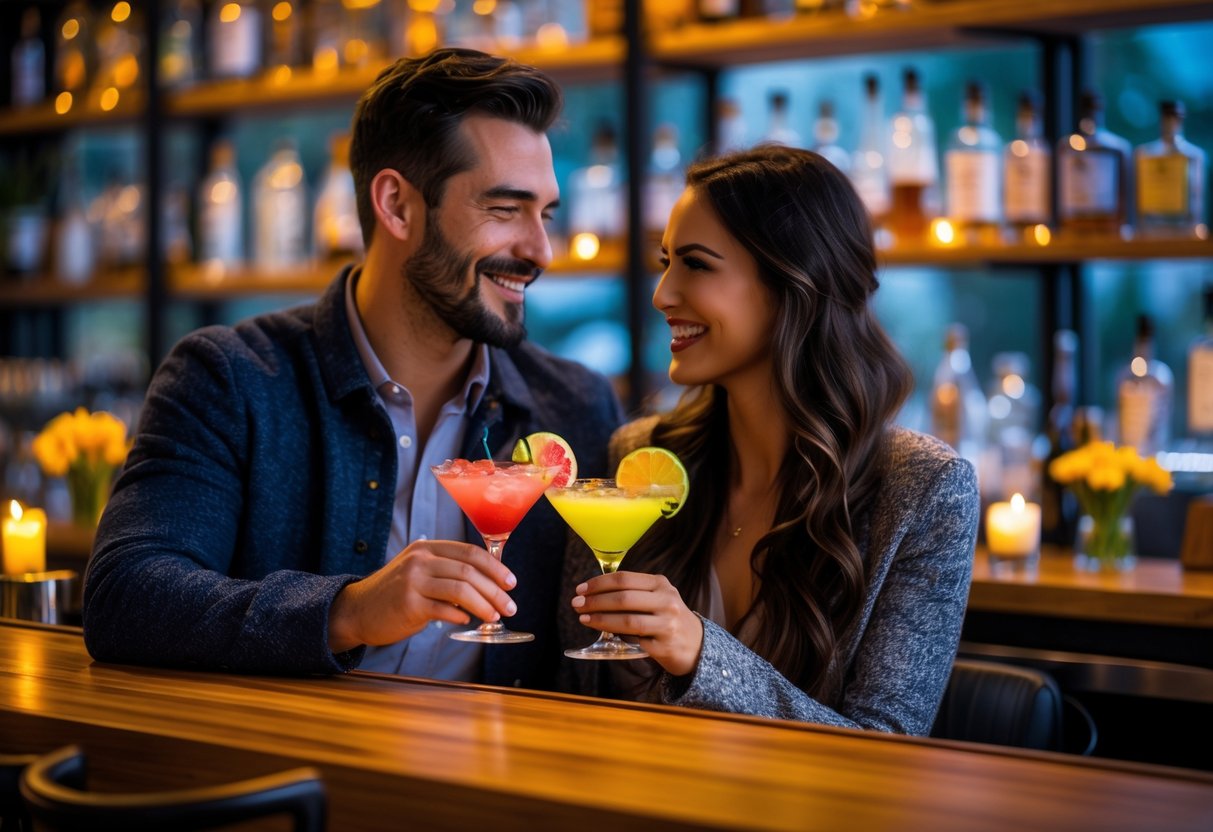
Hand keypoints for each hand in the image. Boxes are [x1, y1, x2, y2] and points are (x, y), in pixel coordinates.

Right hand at [328, 539, 517, 651]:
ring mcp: (413, 581)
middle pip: (469, 572)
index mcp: (427, 548)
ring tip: (495, 616)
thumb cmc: (394, 593)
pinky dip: (461, 616)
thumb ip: (447, 571)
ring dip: (484, 605)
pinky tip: (468, 621)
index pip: (470, 552)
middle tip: (509, 606)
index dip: (495, 567)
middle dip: (495, 590)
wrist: (356, 610)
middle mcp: (420, 560)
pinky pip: (445, 610)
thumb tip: (487, 584)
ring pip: (461, 590)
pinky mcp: (408, 604)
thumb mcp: (418, 570)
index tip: (511, 582)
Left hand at [572, 571, 703, 676]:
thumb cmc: (667, 618)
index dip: (598, 583)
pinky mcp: (666, 646)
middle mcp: (667, 601)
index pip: (624, 579)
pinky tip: (606, 635)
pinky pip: (635, 641)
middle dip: (595, 601)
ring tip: (584, 619)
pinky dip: (618, 638)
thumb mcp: (656, 597)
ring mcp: (668, 624)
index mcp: (660, 584)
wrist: (697, 645)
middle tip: (576, 605)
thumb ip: (632, 592)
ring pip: (628, 620)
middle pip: (624, 598)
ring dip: (601, 620)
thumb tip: (592, 593)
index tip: (580, 589)